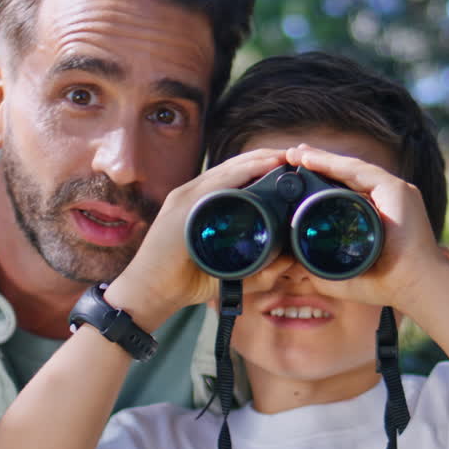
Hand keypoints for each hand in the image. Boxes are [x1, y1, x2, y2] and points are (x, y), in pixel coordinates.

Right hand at [106, 149, 291, 327]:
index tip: (292, 165)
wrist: (151, 293)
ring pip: (228, 169)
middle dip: (267, 157)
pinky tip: (261, 166)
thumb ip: (260, 268)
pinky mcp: (181, 207)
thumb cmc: (186, 281)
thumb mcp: (231, 271)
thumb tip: (290, 259)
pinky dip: (241, 172)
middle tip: (297, 155)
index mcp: (203, 203)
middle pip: (235, 166)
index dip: (264, 166)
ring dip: (258, 159)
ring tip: (286, 156)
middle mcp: (193, 194)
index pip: (237, 175)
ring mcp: (185, 198)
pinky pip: (215, 184)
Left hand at [283, 144, 448, 310]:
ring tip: (296, 153)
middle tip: (292, 154)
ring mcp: (393, 190)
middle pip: (347, 174)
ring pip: (350, 168)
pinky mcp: (396, 188)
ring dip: (321, 159)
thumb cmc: (384, 284)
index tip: (298, 169)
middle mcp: (386, 197)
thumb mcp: (341, 275)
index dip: (322, 177)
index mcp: (378, 212)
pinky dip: (333, 164)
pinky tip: (311, 160)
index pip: (345, 188)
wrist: (413, 286)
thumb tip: (291, 260)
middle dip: (319, 162)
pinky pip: (359, 171)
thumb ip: (318, 267)